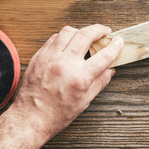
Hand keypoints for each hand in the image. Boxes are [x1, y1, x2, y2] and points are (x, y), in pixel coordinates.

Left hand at [10, 25, 123, 141]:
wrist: (30, 119)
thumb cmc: (56, 114)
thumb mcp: (84, 101)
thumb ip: (99, 82)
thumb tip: (109, 71)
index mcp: (79, 77)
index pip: (104, 55)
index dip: (114, 46)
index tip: (118, 41)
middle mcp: (65, 64)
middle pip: (86, 35)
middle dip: (99, 29)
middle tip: (104, 31)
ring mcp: (50, 58)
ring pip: (68, 31)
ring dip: (80, 31)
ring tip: (85, 36)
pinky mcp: (39, 56)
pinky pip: (53, 38)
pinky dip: (64, 37)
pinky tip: (68, 43)